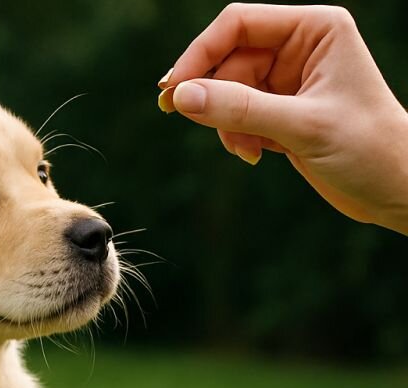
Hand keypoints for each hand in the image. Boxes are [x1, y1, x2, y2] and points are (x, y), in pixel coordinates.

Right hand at [157, 4, 407, 234]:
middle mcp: (300, 47)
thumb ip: (240, 108)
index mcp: (315, 29)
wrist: (394, 190)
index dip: (201, 53)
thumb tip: (182, 96)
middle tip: (209, 129)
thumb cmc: (369, 149)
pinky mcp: (279, 109)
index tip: (174, 88)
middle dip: (217, 99)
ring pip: (227, 91)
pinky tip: (256, 154)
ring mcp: (287, 79)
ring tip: (248, 151)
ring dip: (228, 124)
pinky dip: (236, 136)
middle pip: (228, 61)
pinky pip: (236, 114)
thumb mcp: (302, 126)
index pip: (239, 24)